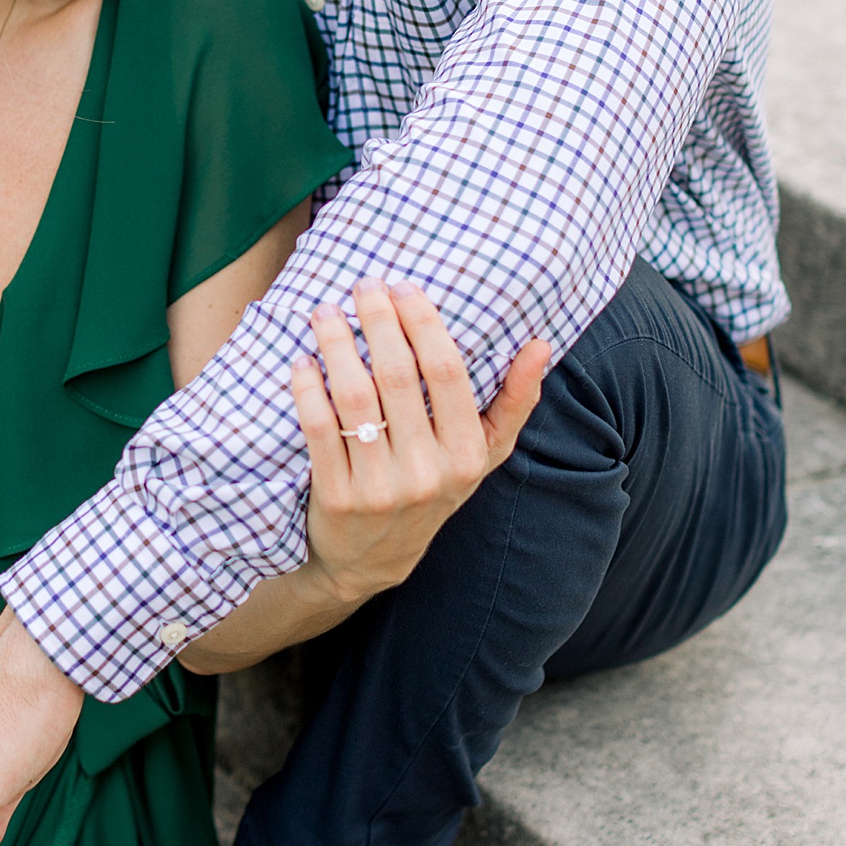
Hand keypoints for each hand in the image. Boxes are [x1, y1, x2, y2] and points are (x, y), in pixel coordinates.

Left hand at [294, 283, 548, 605]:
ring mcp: (379, 487)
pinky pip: (318, 429)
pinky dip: (307, 388)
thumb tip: (541, 344)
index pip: (446, 371)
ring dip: (336, 345)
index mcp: (466, 455)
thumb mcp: (483, 454)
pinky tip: (303, 360)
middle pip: (397, 376)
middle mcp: (426, 473)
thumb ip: (515, 401)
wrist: (372, 560)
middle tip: (363, 286)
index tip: (403, 287)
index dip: (423, 322)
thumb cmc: (433, 489)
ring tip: (326, 311)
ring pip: (354, 398)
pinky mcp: (336, 497)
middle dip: (378, 320)